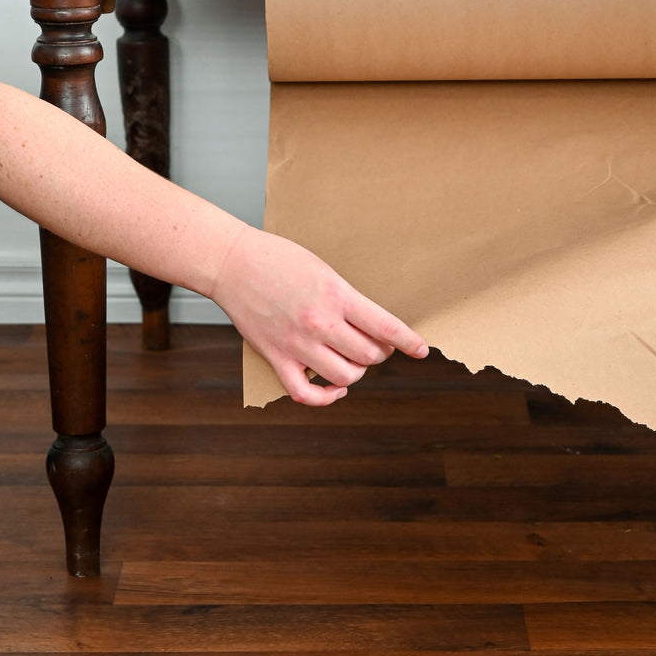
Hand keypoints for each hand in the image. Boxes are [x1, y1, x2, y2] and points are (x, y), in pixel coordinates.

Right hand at [212, 225, 428, 405]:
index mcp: (337, 296)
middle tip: (376, 345)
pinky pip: (306, 393)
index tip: (421, 349)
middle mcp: (320, 323)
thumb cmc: (278, 259)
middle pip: (369, 356)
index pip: (386, 327)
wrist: (233, 263)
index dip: (409, 342)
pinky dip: (325, 397)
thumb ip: (347, 298)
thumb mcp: (324, 270)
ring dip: (356, 373)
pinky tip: (334, 388)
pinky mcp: (276, 357)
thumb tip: (371, 325)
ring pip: (345, 377)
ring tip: (353, 360)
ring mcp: (297, 344)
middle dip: (380, 353)